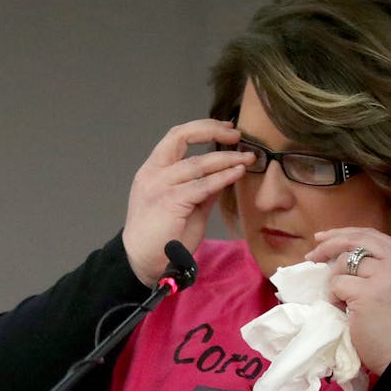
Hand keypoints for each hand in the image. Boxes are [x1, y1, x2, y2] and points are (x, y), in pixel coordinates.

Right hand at [121, 120, 254, 286]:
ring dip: (226, 158)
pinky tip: (238, 173)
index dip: (202, 128)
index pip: (175, 137)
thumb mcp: (184, 206)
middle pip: (180, 137)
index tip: (226, 129)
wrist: (143, 262)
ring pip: (198, 163)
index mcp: (152, 170)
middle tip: (237, 135)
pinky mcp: (169, 201)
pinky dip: (223, 177)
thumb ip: (201, 189)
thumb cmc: (161, 238)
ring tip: (247, 158)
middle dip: (212, 131)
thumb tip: (224, 174)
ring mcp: (159, 186)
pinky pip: (203, 185)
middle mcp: (152, 173)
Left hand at [306, 228, 390, 374]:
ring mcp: (383, 276)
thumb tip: (338, 256)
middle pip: (355, 241)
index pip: (370, 235)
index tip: (323, 238)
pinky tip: (343, 310)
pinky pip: (337, 285)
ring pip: (343, 263)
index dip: (343, 234)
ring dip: (334, 282)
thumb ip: (377, 268)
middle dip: (328, 245)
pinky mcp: (367, 293)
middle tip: (312, 257)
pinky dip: (333, 297)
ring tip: (342, 301)